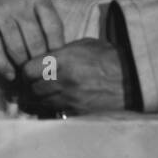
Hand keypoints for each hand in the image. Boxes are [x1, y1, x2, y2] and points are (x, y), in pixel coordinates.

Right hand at [0, 0, 65, 81]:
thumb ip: (47, 19)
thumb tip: (58, 52)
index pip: (53, 29)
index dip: (57, 50)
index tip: (57, 63)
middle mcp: (21, 5)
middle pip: (35, 42)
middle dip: (39, 62)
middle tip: (42, 73)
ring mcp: (2, 14)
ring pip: (16, 48)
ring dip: (22, 65)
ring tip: (26, 73)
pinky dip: (3, 66)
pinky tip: (10, 75)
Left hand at [18, 39, 132, 116]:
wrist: (131, 78)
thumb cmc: (108, 57)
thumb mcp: (82, 45)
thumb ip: (59, 52)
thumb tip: (42, 59)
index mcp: (64, 60)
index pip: (28, 70)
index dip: (26, 70)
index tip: (29, 70)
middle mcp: (64, 80)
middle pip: (32, 88)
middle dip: (31, 85)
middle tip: (33, 83)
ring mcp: (70, 98)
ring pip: (41, 102)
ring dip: (39, 98)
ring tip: (42, 93)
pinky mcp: (77, 112)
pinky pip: (55, 112)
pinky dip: (52, 108)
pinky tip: (55, 102)